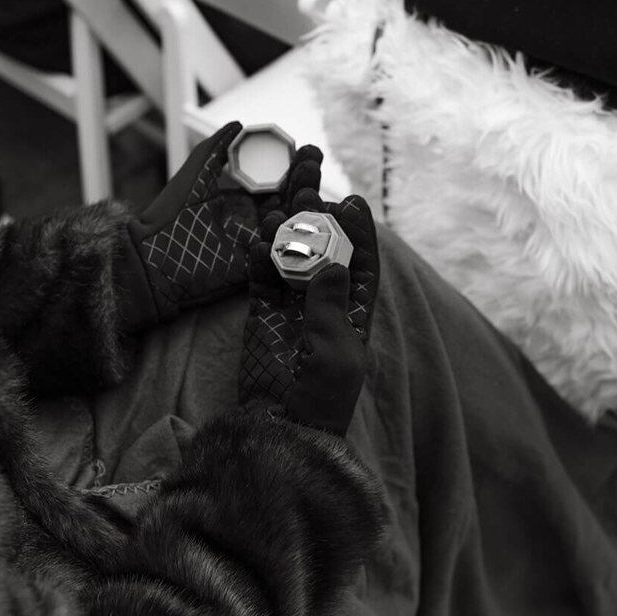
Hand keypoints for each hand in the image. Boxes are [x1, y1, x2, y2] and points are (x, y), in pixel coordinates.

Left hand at [118, 122, 324, 332]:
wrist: (152, 260)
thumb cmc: (168, 217)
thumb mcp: (194, 177)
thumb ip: (215, 151)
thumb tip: (239, 123)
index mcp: (241, 200)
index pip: (276, 180)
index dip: (294, 166)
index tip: (308, 150)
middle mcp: (254, 221)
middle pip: (289, 199)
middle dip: (306, 180)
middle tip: (316, 161)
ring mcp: (257, 244)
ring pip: (290, 223)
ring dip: (306, 204)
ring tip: (315, 184)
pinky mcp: (257, 267)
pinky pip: (282, 252)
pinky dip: (295, 237)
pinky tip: (306, 218)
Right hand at [239, 189, 378, 435]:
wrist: (281, 426)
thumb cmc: (321, 394)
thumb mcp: (335, 350)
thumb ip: (329, 307)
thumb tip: (334, 265)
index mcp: (354, 312)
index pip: (360, 263)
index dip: (359, 233)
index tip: (354, 204)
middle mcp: (324, 303)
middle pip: (323, 250)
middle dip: (317, 220)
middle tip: (310, 189)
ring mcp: (291, 307)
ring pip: (288, 258)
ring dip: (283, 234)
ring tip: (278, 213)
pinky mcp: (262, 314)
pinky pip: (261, 278)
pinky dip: (258, 260)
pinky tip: (256, 244)